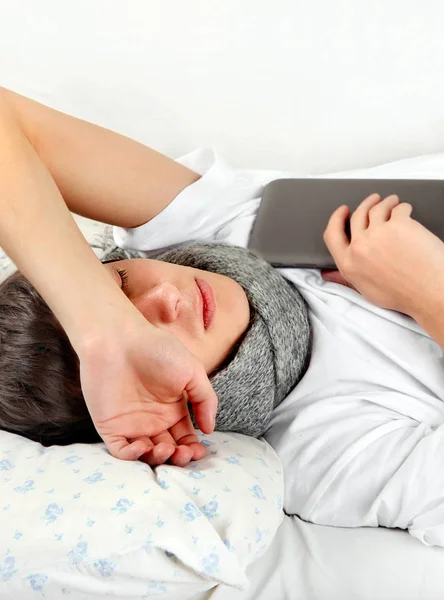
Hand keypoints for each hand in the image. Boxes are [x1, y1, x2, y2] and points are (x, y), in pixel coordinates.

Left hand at [77, 311, 217, 464]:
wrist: (119, 339)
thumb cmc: (157, 349)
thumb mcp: (192, 370)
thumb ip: (205, 399)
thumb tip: (210, 430)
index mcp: (172, 408)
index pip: (185, 437)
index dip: (193, 448)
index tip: (199, 450)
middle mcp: (153, 420)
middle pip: (168, 450)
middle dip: (178, 458)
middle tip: (183, 453)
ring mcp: (131, 425)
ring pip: (146, 455)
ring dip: (158, 459)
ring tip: (166, 449)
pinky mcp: (110, 426)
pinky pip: (121, 451)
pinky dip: (132, 456)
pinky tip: (143, 446)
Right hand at [322, 193, 443, 317]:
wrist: (429, 292)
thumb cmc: (404, 294)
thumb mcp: (366, 290)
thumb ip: (347, 277)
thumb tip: (331, 273)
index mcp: (349, 263)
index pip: (332, 234)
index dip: (337, 219)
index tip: (342, 211)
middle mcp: (360, 247)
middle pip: (357, 215)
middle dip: (365, 204)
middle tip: (373, 200)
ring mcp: (379, 233)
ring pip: (377, 208)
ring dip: (386, 202)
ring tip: (394, 202)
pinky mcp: (399, 224)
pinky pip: (399, 208)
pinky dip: (403, 207)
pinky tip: (407, 211)